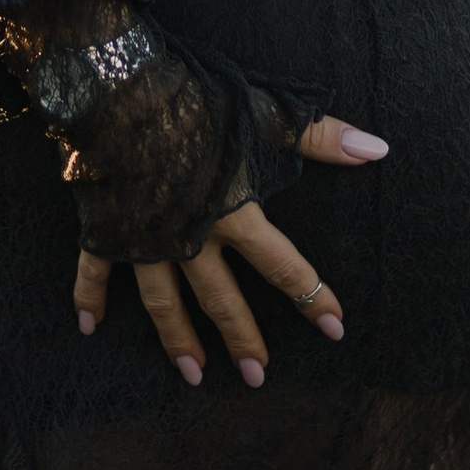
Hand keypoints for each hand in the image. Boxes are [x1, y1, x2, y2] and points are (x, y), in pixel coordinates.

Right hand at [73, 112, 387, 385]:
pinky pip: (94, 272)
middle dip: (242, 338)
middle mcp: (191, 238)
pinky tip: (90, 328)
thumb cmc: (197, 101)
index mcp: (234, 214)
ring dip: (178, 339)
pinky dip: (90, 300)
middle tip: (257, 377)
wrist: (119, 93)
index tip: (336, 328)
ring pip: (164, 302)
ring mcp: (145, 239)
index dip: (313, 297)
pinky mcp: (105, 228)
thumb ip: (322, 138)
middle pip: (222, 298)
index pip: (283, 266)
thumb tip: (379, 149)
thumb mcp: (267, 114)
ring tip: (192, 374)